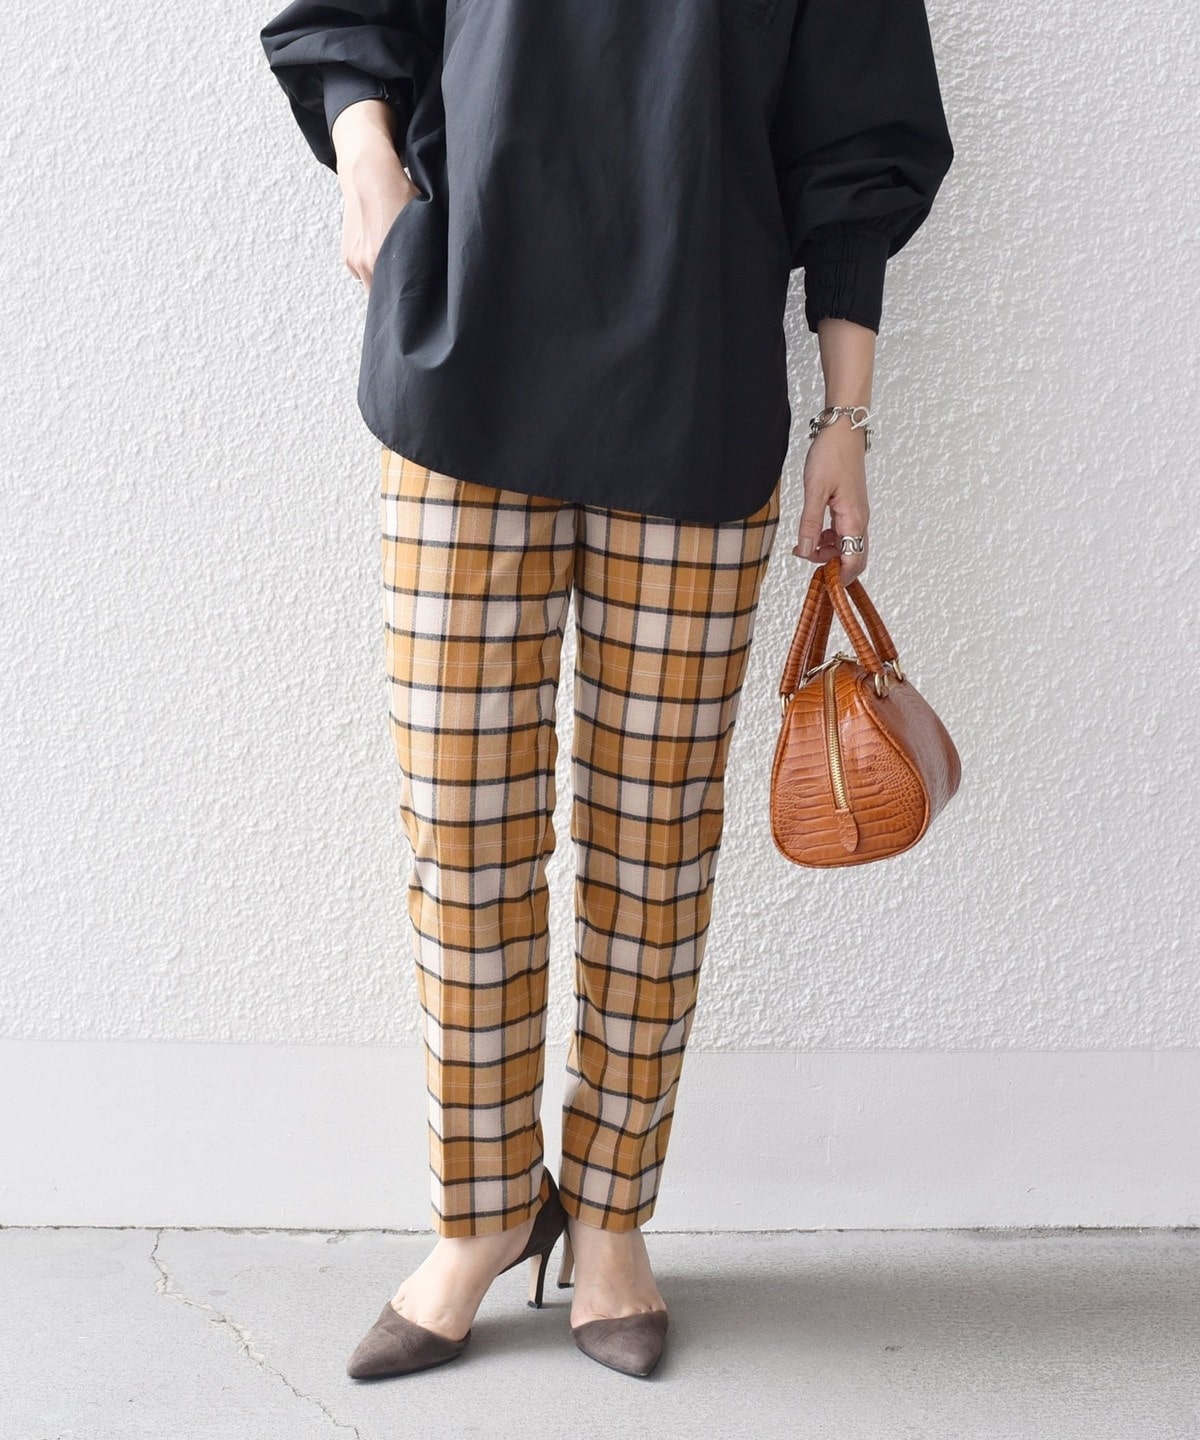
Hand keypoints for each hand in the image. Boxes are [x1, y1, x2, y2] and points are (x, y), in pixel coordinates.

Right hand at [331, 102, 421, 293]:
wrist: (366, 171)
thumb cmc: (398, 192)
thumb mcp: (422, 221)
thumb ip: (427, 252)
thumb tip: (442, 276)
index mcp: (382, 259)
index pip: (396, 300)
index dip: (409, 305)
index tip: (420, 305)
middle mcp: (364, 264)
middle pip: (383, 297)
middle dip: (396, 295)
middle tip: (413, 290)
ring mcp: (353, 260)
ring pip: (372, 285)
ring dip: (384, 281)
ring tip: (397, 266)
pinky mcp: (347, 255)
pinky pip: (363, 274)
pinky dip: (373, 269)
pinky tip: (383, 252)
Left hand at [791, 418, 869, 587]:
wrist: (843, 431)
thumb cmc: (831, 455)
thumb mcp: (815, 490)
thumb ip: (810, 523)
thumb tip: (806, 551)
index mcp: (853, 519)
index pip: (855, 561)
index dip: (840, 577)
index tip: (820, 581)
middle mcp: (859, 520)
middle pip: (853, 557)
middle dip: (831, 565)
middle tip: (804, 556)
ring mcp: (856, 515)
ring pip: (847, 546)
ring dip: (826, 552)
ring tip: (802, 544)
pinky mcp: (850, 509)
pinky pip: (842, 534)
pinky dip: (828, 540)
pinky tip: (812, 533)